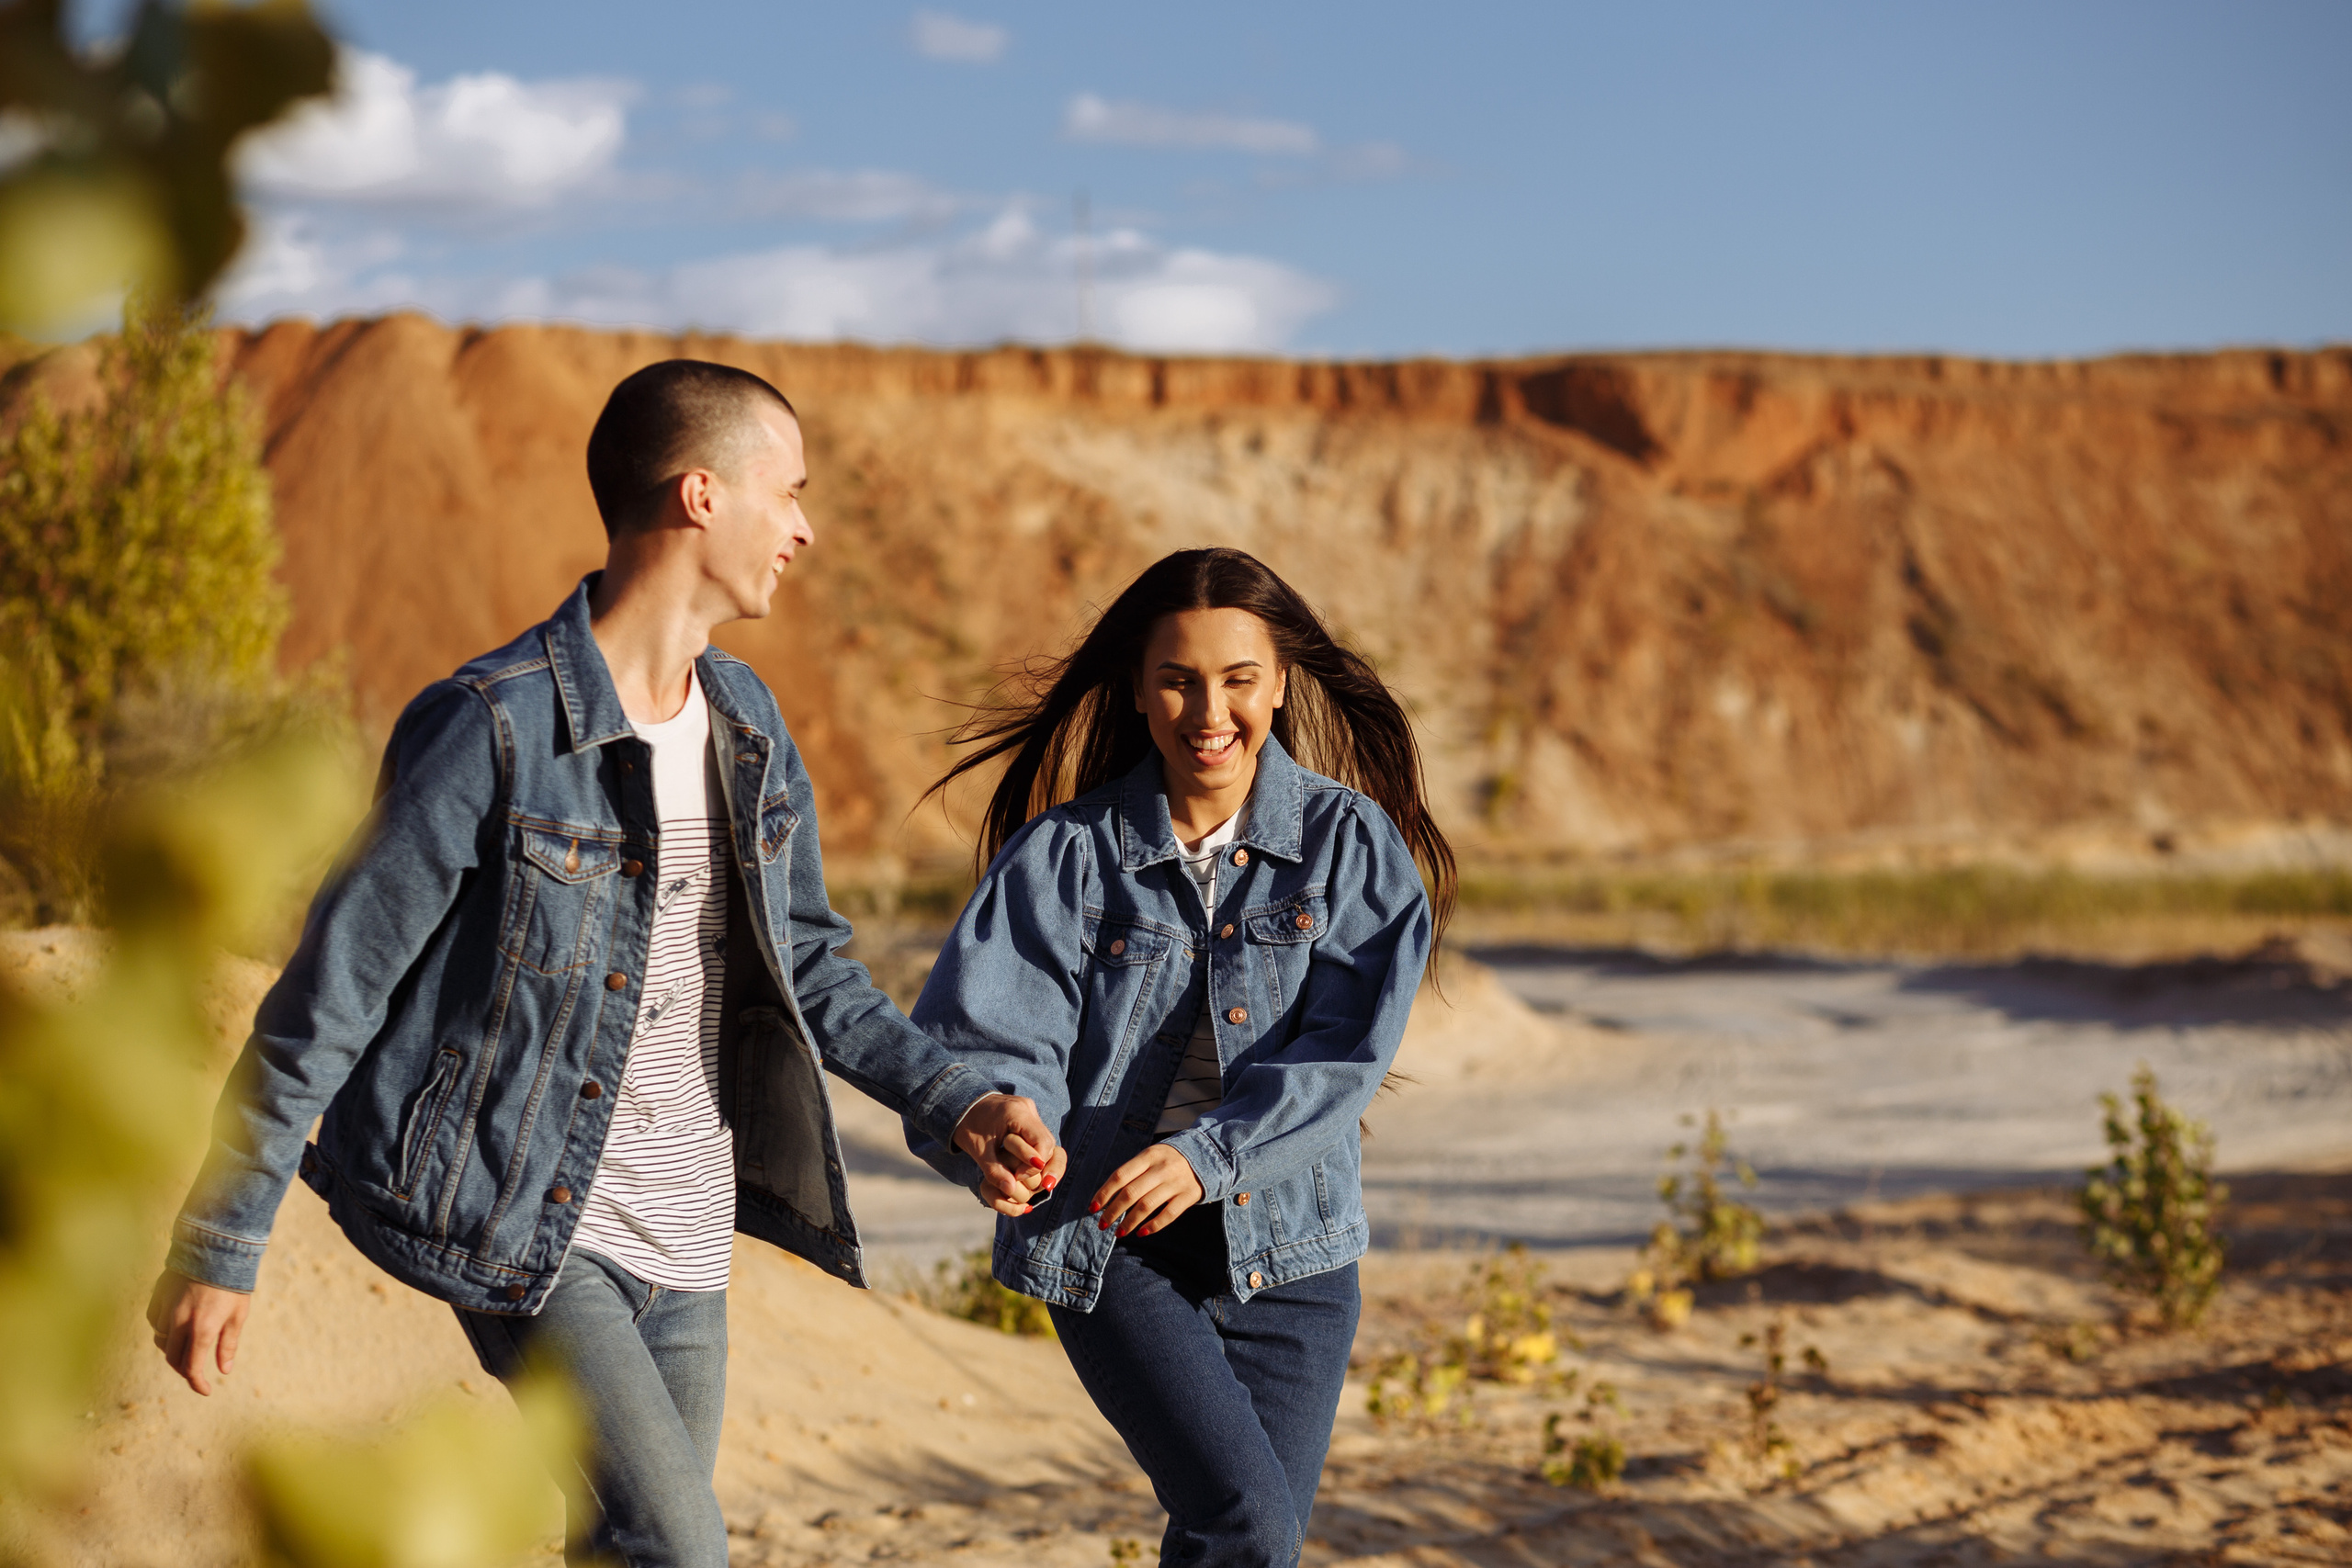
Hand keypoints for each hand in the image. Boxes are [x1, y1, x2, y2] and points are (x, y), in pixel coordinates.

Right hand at [147, 1269, 251, 1395]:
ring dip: (173, 1349)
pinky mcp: (157, 1297)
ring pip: (161, 1341)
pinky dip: (163, 1329)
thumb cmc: (232, 1284)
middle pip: (173, 1359)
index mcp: (202, 1328)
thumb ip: (228, 1344)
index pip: (192, 1367)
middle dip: (184, 1369)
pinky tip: (174, 1326)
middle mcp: (180, 1322)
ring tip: (187, 1347)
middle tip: (196, 1371)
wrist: (216, 1248)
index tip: (205, 1390)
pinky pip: (154, 1322)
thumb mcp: (238, 1315)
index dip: (197, 1383)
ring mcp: (166, 1309)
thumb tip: (224, 1370)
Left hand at [953, 1093, 1061, 1216]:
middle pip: (1048, 1142)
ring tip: (1029, 1178)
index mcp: (1017, 1113)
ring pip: (1046, 1141)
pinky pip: (1039, 1138)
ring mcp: (1030, 1112)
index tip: (1018, 1176)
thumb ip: (995, 1171)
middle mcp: (1028, 1109)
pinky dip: (1036, 1154)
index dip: (1036, 1164)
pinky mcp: (1029, 1117)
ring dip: (1040, 1161)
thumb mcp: (978, 1151)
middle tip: (1026, 1181)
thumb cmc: (968, 1127)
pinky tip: (1028, 1169)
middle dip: (1041, 1165)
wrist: (962, 1105)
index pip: (1042, 1141)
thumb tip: (1011, 1190)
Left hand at [1091, 1144, 1202, 1237]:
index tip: (1092, 1208)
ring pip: (1147, 1206)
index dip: (1104, 1193)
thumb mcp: (1151, 1157)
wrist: (1207, 1155)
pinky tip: (1141, 1233)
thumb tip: (1106, 1198)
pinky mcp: (1189, 1196)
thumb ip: (1132, 1173)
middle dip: (1113, 1211)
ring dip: (1129, 1222)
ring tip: (1119, 1232)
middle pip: (1131, 1193)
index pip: (1120, 1176)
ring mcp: (1176, 1182)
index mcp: (1148, 1155)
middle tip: (1102, 1225)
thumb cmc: (1168, 1160)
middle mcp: (1162, 1168)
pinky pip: (1168, 1215)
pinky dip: (1153, 1226)